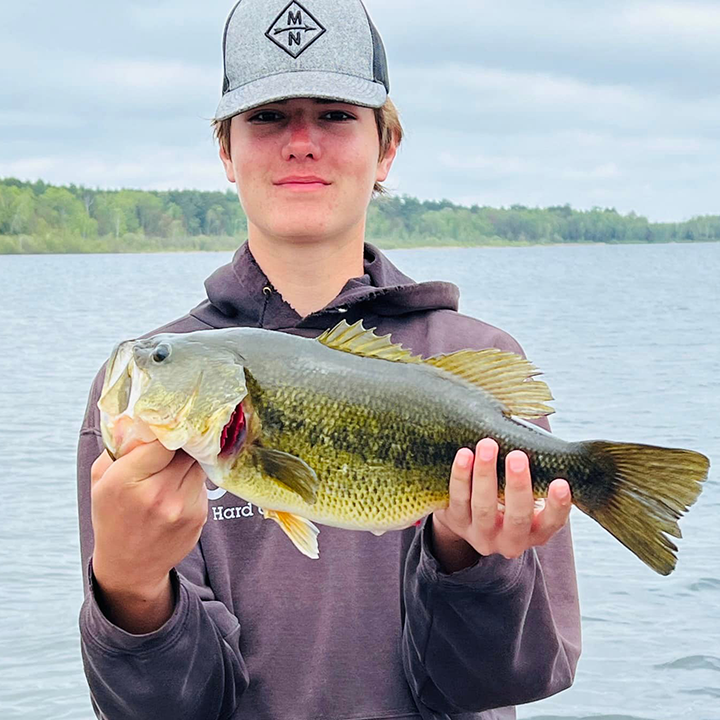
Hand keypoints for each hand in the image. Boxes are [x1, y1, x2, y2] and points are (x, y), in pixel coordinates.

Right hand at [90, 441, 207, 631]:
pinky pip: (202, 484)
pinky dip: (192, 482)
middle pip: (184, 449)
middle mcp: (157, 494)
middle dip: (181, 443)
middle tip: (174, 441)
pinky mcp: (199, 516)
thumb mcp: (102, 479)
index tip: (167, 425)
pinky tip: (177, 492)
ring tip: (171, 470)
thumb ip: (120, 447)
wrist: (130, 565)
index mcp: (125, 481)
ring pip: (197, 464)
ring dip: (188, 462)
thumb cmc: (113, 515)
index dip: (167, 430)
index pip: (162, 440)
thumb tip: (141, 417)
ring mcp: (182, 507)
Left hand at [432, 438, 570, 571]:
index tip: (561, 483)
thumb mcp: (528, 494)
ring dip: (485, 474)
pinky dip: (460, 475)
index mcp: (537, 532)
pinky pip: (458, 499)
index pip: (552, 522)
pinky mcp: (456, 523)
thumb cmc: (510, 496)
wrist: (471, 517)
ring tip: (487, 446)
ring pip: (484, 507)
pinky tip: (465, 454)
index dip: (558, 506)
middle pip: (517, 517)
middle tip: (517, 456)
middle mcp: (511, 540)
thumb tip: (543, 439)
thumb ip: (538, 475)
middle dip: (518, 485)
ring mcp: (482, 535)